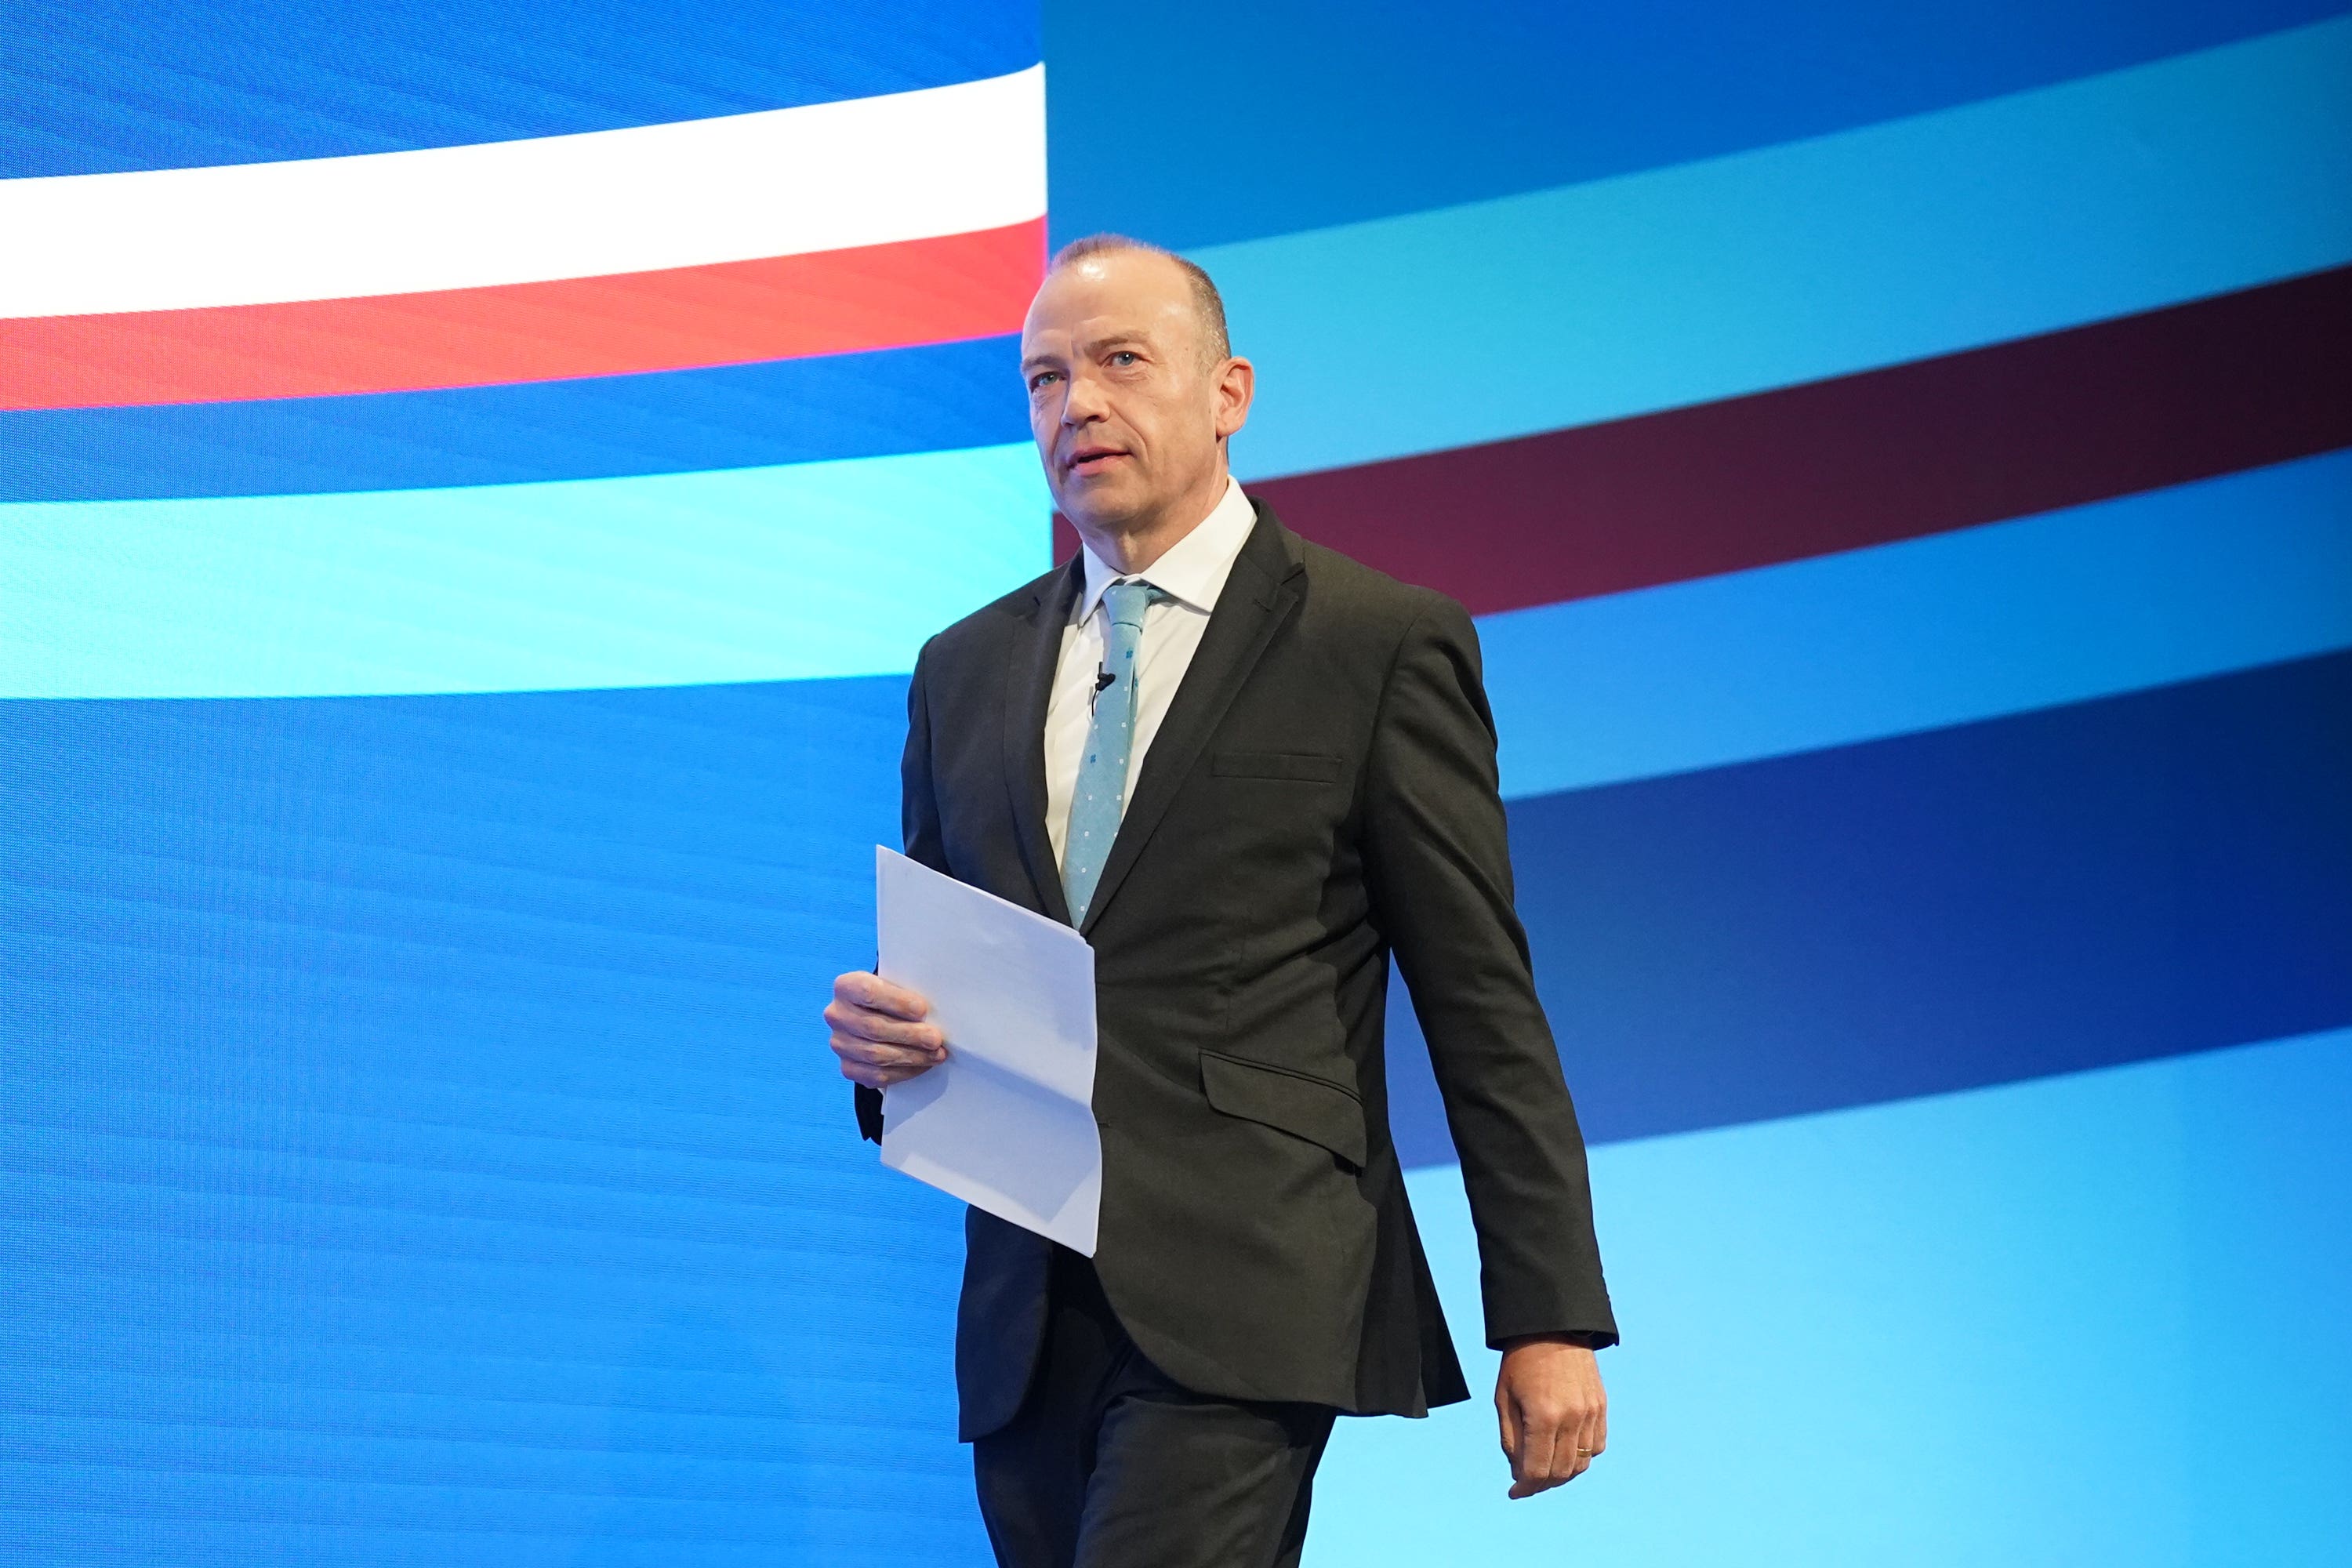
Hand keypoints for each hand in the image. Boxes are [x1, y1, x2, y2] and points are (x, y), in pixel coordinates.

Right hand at [825, 972, 944, 1088]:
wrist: (878, 1017)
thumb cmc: (892, 1000)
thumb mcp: (897, 986)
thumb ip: (908, 993)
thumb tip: (934, 1013)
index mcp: (847, 986)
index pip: (869, 993)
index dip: (897, 1002)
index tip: (922, 1009)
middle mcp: (837, 1015)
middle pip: (873, 1027)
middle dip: (910, 1034)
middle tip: (935, 1038)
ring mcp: (840, 1043)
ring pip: (876, 1054)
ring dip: (911, 1056)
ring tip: (936, 1054)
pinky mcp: (848, 1067)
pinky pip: (875, 1075)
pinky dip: (903, 1072)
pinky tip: (922, 1065)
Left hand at [1495, 1336, 1607, 1497]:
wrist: (1551, 1327)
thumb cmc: (1520, 1362)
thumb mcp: (1504, 1399)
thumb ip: (1511, 1439)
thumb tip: (1518, 1474)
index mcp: (1542, 1416)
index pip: (1537, 1470)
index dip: (1525, 1488)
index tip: (1514, 1493)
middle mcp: (1571, 1418)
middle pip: (1561, 1472)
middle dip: (1542, 1484)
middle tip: (1527, 1483)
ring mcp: (1590, 1413)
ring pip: (1581, 1464)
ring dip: (1562, 1474)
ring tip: (1545, 1469)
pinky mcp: (1601, 1407)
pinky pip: (1596, 1447)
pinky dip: (1582, 1457)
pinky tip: (1565, 1452)